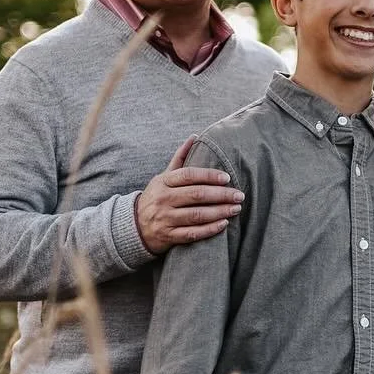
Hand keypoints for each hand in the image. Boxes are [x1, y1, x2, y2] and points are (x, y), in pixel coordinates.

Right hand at [135, 137, 243, 251]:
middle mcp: (164, 199)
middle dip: (221, 195)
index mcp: (164, 182)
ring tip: (235, 209)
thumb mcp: (163, 177)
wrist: (135, 226)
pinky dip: (209, 229)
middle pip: (196, 195)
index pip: (189, 175)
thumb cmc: (156, 197)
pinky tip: (223, 224)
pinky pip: (192, 233)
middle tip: (239, 195)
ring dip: (219, 212)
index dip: (209, 175)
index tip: (227, 178)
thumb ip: (180, 158)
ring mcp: (165, 219)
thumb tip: (195, 137)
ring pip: (196, 215)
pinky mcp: (169, 236)